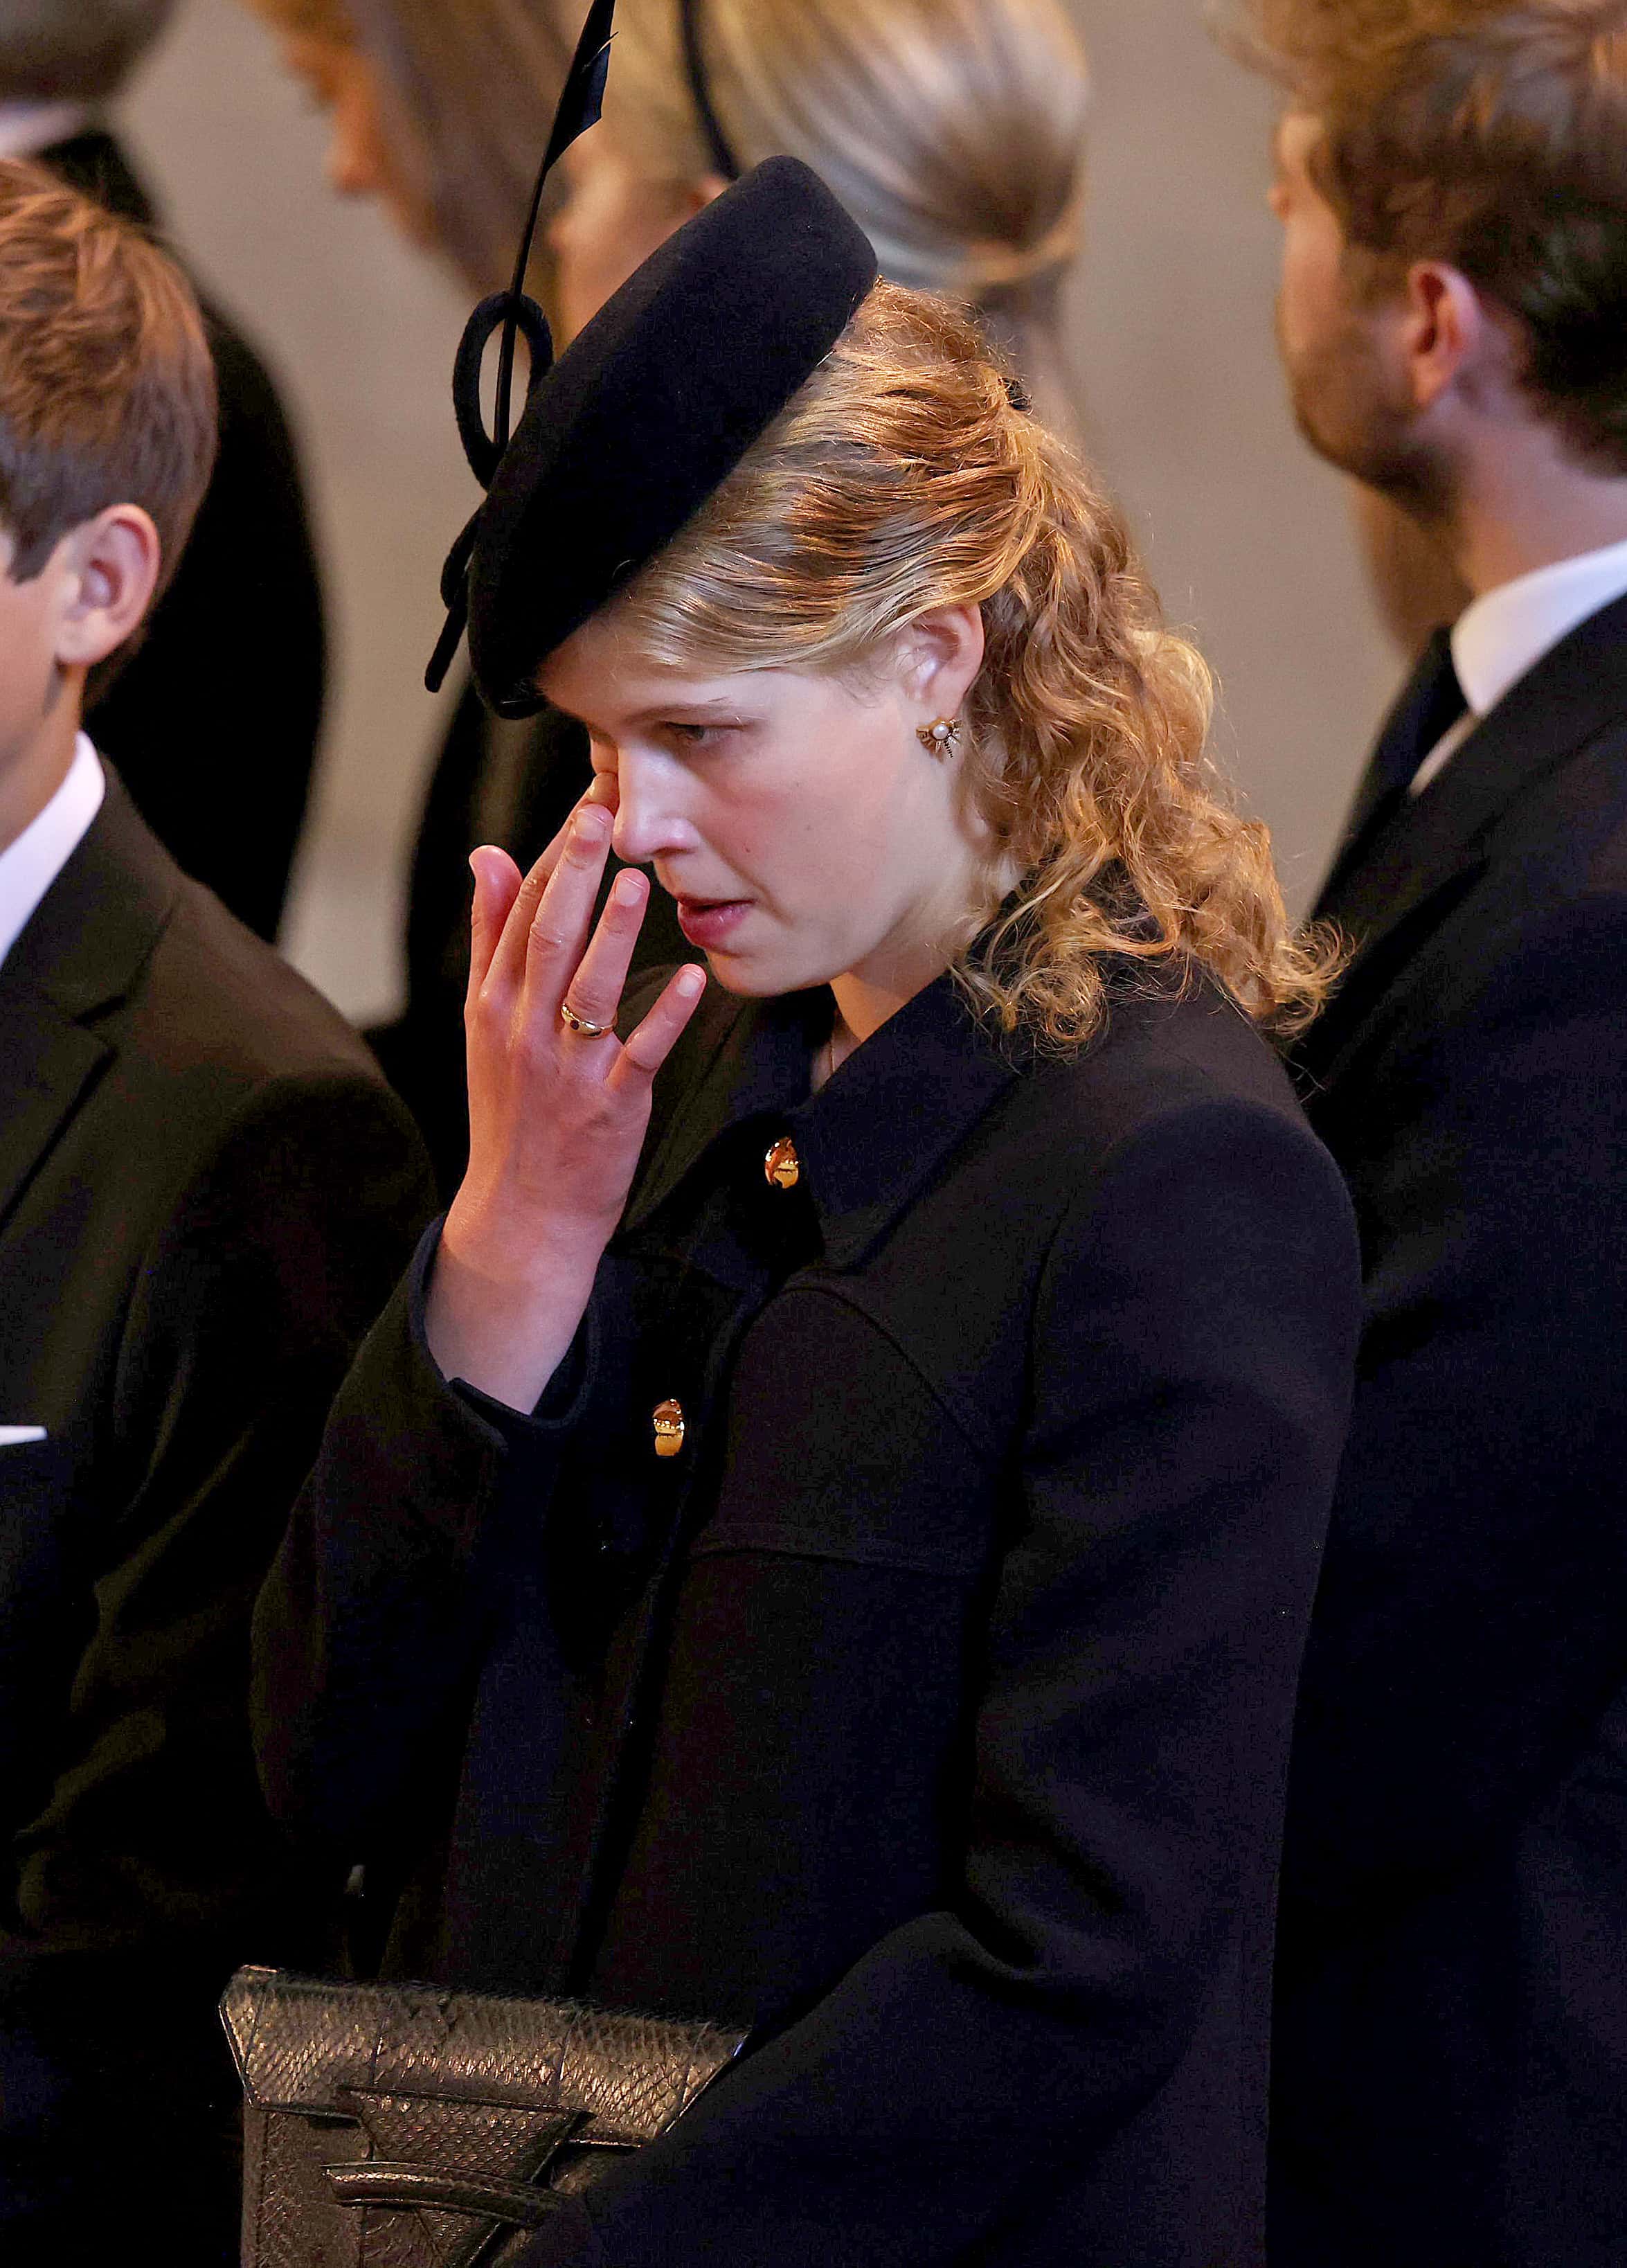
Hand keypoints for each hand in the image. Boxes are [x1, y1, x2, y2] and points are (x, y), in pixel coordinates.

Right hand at [425, 798, 705, 1409]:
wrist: (521, 1214)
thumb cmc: (510, 1109)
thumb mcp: (482, 1021)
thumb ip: (489, 936)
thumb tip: (484, 854)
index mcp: (492, 1002)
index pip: (520, 914)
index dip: (552, 855)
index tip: (583, 803)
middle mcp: (523, 1029)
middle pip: (548, 938)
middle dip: (574, 874)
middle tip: (602, 814)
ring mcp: (565, 1068)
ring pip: (588, 989)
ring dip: (614, 934)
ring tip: (640, 881)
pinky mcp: (608, 1106)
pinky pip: (638, 1052)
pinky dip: (664, 1015)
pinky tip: (689, 977)